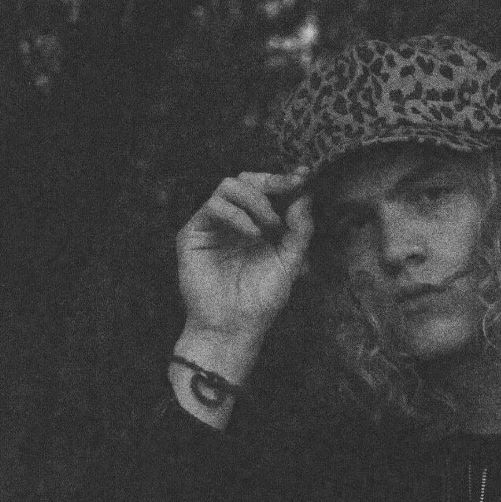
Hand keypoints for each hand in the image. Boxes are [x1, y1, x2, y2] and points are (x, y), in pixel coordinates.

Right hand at [176, 169, 313, 358]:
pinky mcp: (194, 232)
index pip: (269, 190)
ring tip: (270, 225)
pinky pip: (213, 205)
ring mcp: (214, 225)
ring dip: (256, 199)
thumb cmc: (261, 299)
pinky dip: (237, 214)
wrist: (234, 326)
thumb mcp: (290, 262)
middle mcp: (236, 220)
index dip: (286, 178)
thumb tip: (306, 196)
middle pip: (248, 178)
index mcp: (259, 224)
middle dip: (272, 180)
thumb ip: (300, 230)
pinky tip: (252, 234)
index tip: (305, 175)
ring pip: (229, 184)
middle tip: (292, 187)